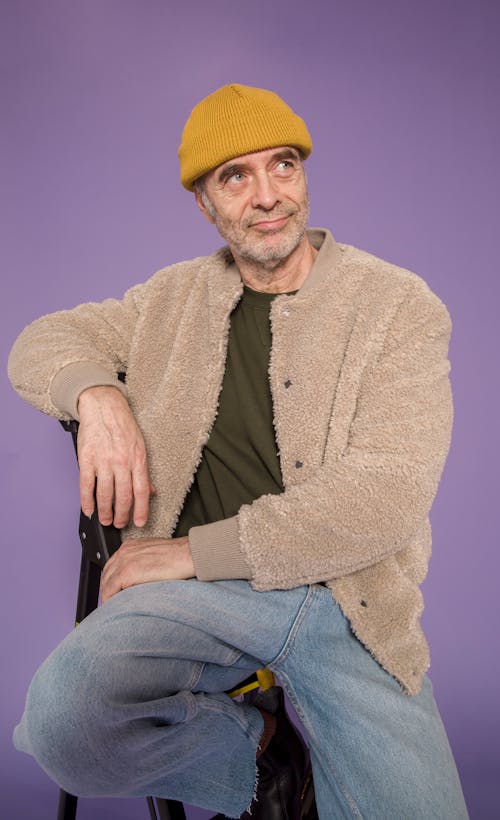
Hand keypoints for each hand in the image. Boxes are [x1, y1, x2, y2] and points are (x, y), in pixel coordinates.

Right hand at [77, 385, 152, 527]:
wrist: (104, 407)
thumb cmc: (123, 425)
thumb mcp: (141, 446)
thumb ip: (144, 471)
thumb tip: (151, 492)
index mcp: (137, 460)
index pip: (142, 491)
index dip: (141, 510)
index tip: (139, 522)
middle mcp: (122, 462)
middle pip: (123, 497)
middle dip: (122, 515)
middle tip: (119, 523)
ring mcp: (103, 461)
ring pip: (105, 495)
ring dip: (105, 512)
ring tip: (105, 520)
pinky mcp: (87, 459)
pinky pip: (86, 485)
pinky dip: (87, 501)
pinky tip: (89, 509)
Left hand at [100, 536, 194, 601]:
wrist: (188, 554)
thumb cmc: (178, 556)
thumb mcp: (153, 555)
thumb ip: (141, 563)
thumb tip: (137, 579)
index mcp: (130, 546)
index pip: (112, 565)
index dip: (111, 580)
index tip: (114, 590)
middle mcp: (124, 551)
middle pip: (106, 573)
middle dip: (107, 588)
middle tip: (111, 601)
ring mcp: (124, 561)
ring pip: (106, 582)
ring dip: (107, 595)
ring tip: (113, 606)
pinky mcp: (128, 572)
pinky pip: (110, 590)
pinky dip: (109, 599)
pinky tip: (114, 606)